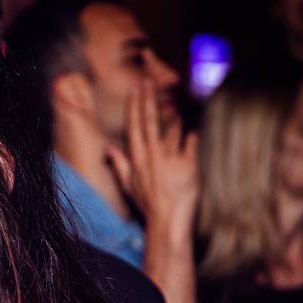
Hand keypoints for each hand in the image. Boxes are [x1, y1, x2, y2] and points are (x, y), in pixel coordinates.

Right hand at [106, 80, 198, 236]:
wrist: (167, 220)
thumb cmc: (148, 204)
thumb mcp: (128, 186)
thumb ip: (119, 164)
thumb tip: (110, 148)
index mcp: (138, 159)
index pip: (135, 126)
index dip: (135, 106)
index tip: (136, 89)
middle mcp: (153, 155)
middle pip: (150, 121)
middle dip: (149, 99)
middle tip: (149, 82)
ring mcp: (171, 159)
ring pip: (172, 129)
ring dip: (174, 119)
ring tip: (174, 112)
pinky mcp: (188, 164)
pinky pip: (191, 143)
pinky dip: (191, 138)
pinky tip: (192, 133)